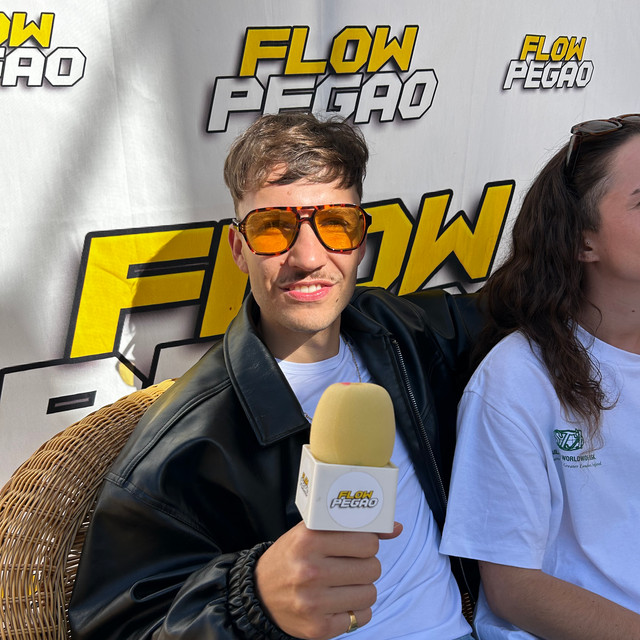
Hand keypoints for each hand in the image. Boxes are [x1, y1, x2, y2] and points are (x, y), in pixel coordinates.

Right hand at [254, 521, 401, 639]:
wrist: (259, 593)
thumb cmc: (292, 557)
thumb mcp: (313, 532)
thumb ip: (352, 528)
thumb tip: (395, 528)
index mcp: (309, 540)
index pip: (367, 541)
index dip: (368, 543)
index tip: (358, 545)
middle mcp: (310, 571)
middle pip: (372, 568)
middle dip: (366, 565)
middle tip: (350, 564)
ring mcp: (314, 602)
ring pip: (370, 593)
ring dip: (363, 588)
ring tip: (344, 583)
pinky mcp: (318, 628)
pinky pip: (361, 617)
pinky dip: (355, 610)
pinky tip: (339, 601)